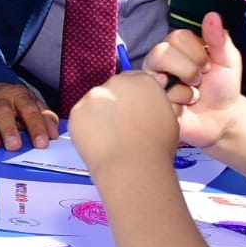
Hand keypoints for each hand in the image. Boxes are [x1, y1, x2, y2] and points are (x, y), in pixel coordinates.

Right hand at [0, 81, 58, 150]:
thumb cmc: (12, 102)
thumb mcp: (31, 104)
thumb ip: (44, 117)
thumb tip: (54, 134)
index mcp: (19, 95)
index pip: (29, 110)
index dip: (36, 126)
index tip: (41, 143)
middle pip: (4, 111)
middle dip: (9, 129)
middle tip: (14, 146)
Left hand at [68, 71, 182, 174]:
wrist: (133, 167)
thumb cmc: (154, 148)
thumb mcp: (168, 117)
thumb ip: (155, 101)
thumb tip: (148, 100)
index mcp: (143, 81)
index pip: (134, 80)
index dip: (132, 97)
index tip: (131, 110)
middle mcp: (117, 83)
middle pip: (113, 89)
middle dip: (115, 104)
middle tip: (120, 126)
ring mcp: (95, 96)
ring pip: (95, 103)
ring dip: (100, 115)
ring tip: (110, 137)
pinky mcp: (77, 111)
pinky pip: (81, 116)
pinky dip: (86, 127)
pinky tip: (99, 141)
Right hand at [142, 11, 245, 148]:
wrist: (222, 119)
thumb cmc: (222, 88)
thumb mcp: (228, 60)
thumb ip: (219, 38)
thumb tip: (212, 14)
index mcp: (177, 47)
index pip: (176, 37)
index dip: (196, 52)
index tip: (208, 65)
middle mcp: (160, 62)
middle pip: (161, 53)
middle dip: (189, 70)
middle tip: (199, 81)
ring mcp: (153, 84)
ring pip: (158, 77)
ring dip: (184, 90)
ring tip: (192, 96)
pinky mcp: (151, 105)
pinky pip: (161, 101)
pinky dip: (179, 108)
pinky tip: (184, 110)